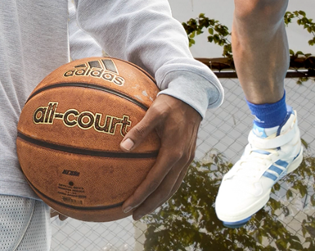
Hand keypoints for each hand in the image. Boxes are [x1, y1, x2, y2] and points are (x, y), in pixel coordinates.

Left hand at [120, 94, 201, 219]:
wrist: (192, 98)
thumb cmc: (169, 103)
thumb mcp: (153, 112)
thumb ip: (139, 130)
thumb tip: (122, 146)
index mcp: (173, 152)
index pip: (155, 181)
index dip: (141, 195)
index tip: (127, 205)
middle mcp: (182, 160)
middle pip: (165, 191)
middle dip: (149, 205)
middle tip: (132, 215)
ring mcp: (186, 160)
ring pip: (172, 188)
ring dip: (157, 201)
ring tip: (142, 210)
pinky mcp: (187, 157)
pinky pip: (175, 180)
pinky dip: (165, 190)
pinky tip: (154, 192)